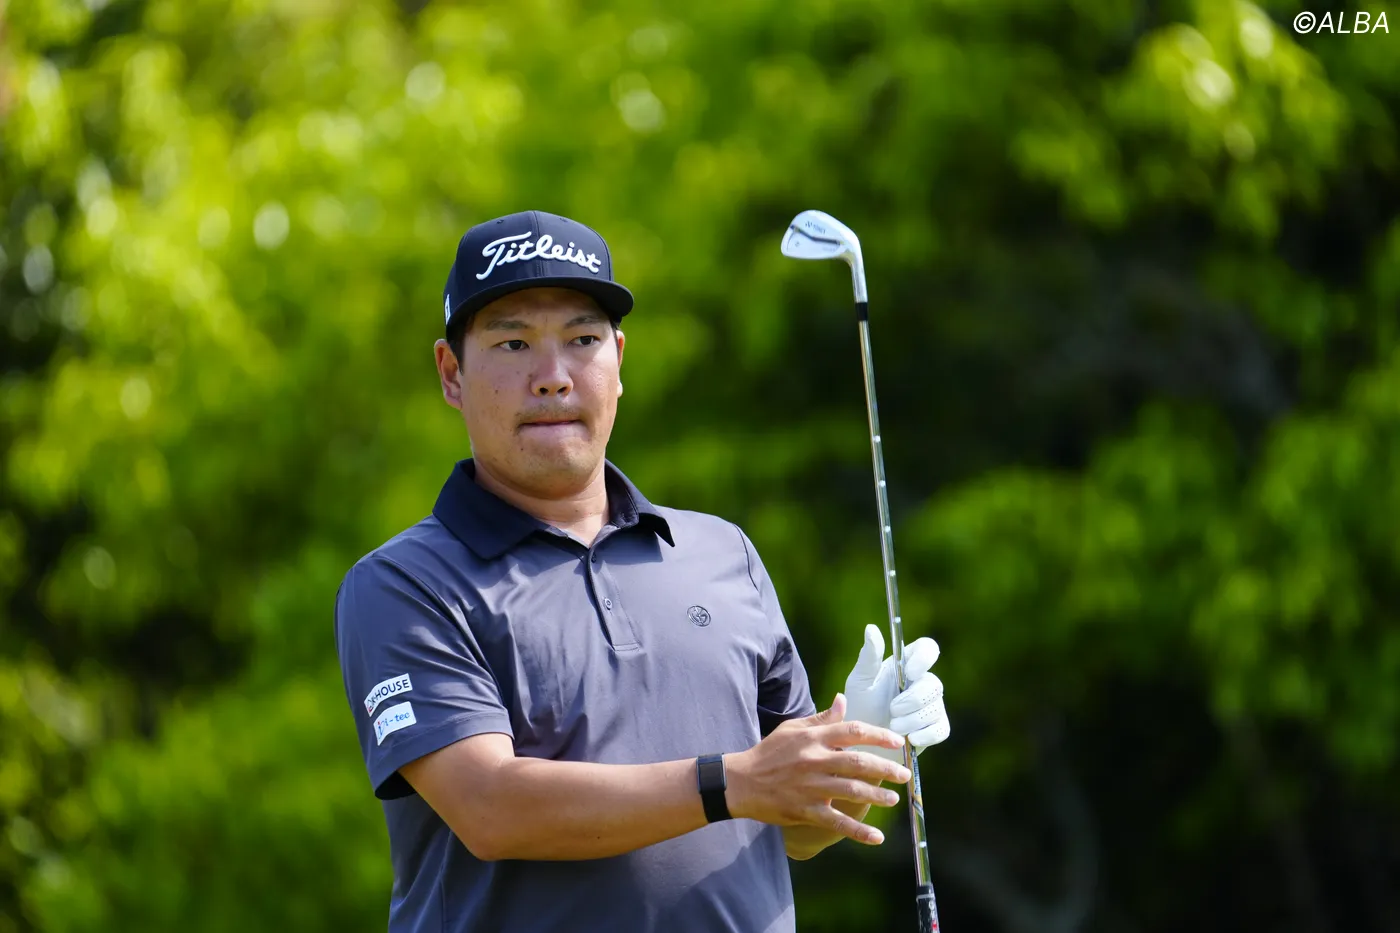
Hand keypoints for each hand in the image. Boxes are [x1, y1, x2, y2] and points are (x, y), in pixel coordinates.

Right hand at [725, 694, 910, 845]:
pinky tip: (876, 838)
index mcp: (813, 738)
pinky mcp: (806, 810)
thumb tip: (843, 701)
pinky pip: (837, 822)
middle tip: (905, 775)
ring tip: (894, 800)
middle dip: (887, 768)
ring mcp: (811, 787)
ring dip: (878, 796)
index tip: (898, 742)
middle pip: (859, 762)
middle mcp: (815, 760)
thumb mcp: (793, 729)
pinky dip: (858, 832)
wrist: (741, 782)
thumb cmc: (769, 753)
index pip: (853, 731)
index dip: (879, 735)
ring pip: (852, 791)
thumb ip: (821, 718)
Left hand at [843, 624, 949, 762]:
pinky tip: (909, 738)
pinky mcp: (936, 728)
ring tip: (893, 726)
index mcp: (906, 665)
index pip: (928, 648)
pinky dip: (924, 735)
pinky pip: (940, 729)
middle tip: (892, 710)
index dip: (924, 658)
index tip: (910, 672)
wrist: (862, 742)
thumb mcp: (860, 681)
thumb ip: (869, 657)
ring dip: (912, 720)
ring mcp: (932, 705)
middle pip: (934, 684)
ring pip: (935, 708)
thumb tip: (871, 628)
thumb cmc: (860, 706)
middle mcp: (923, 682)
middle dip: (912, 700)